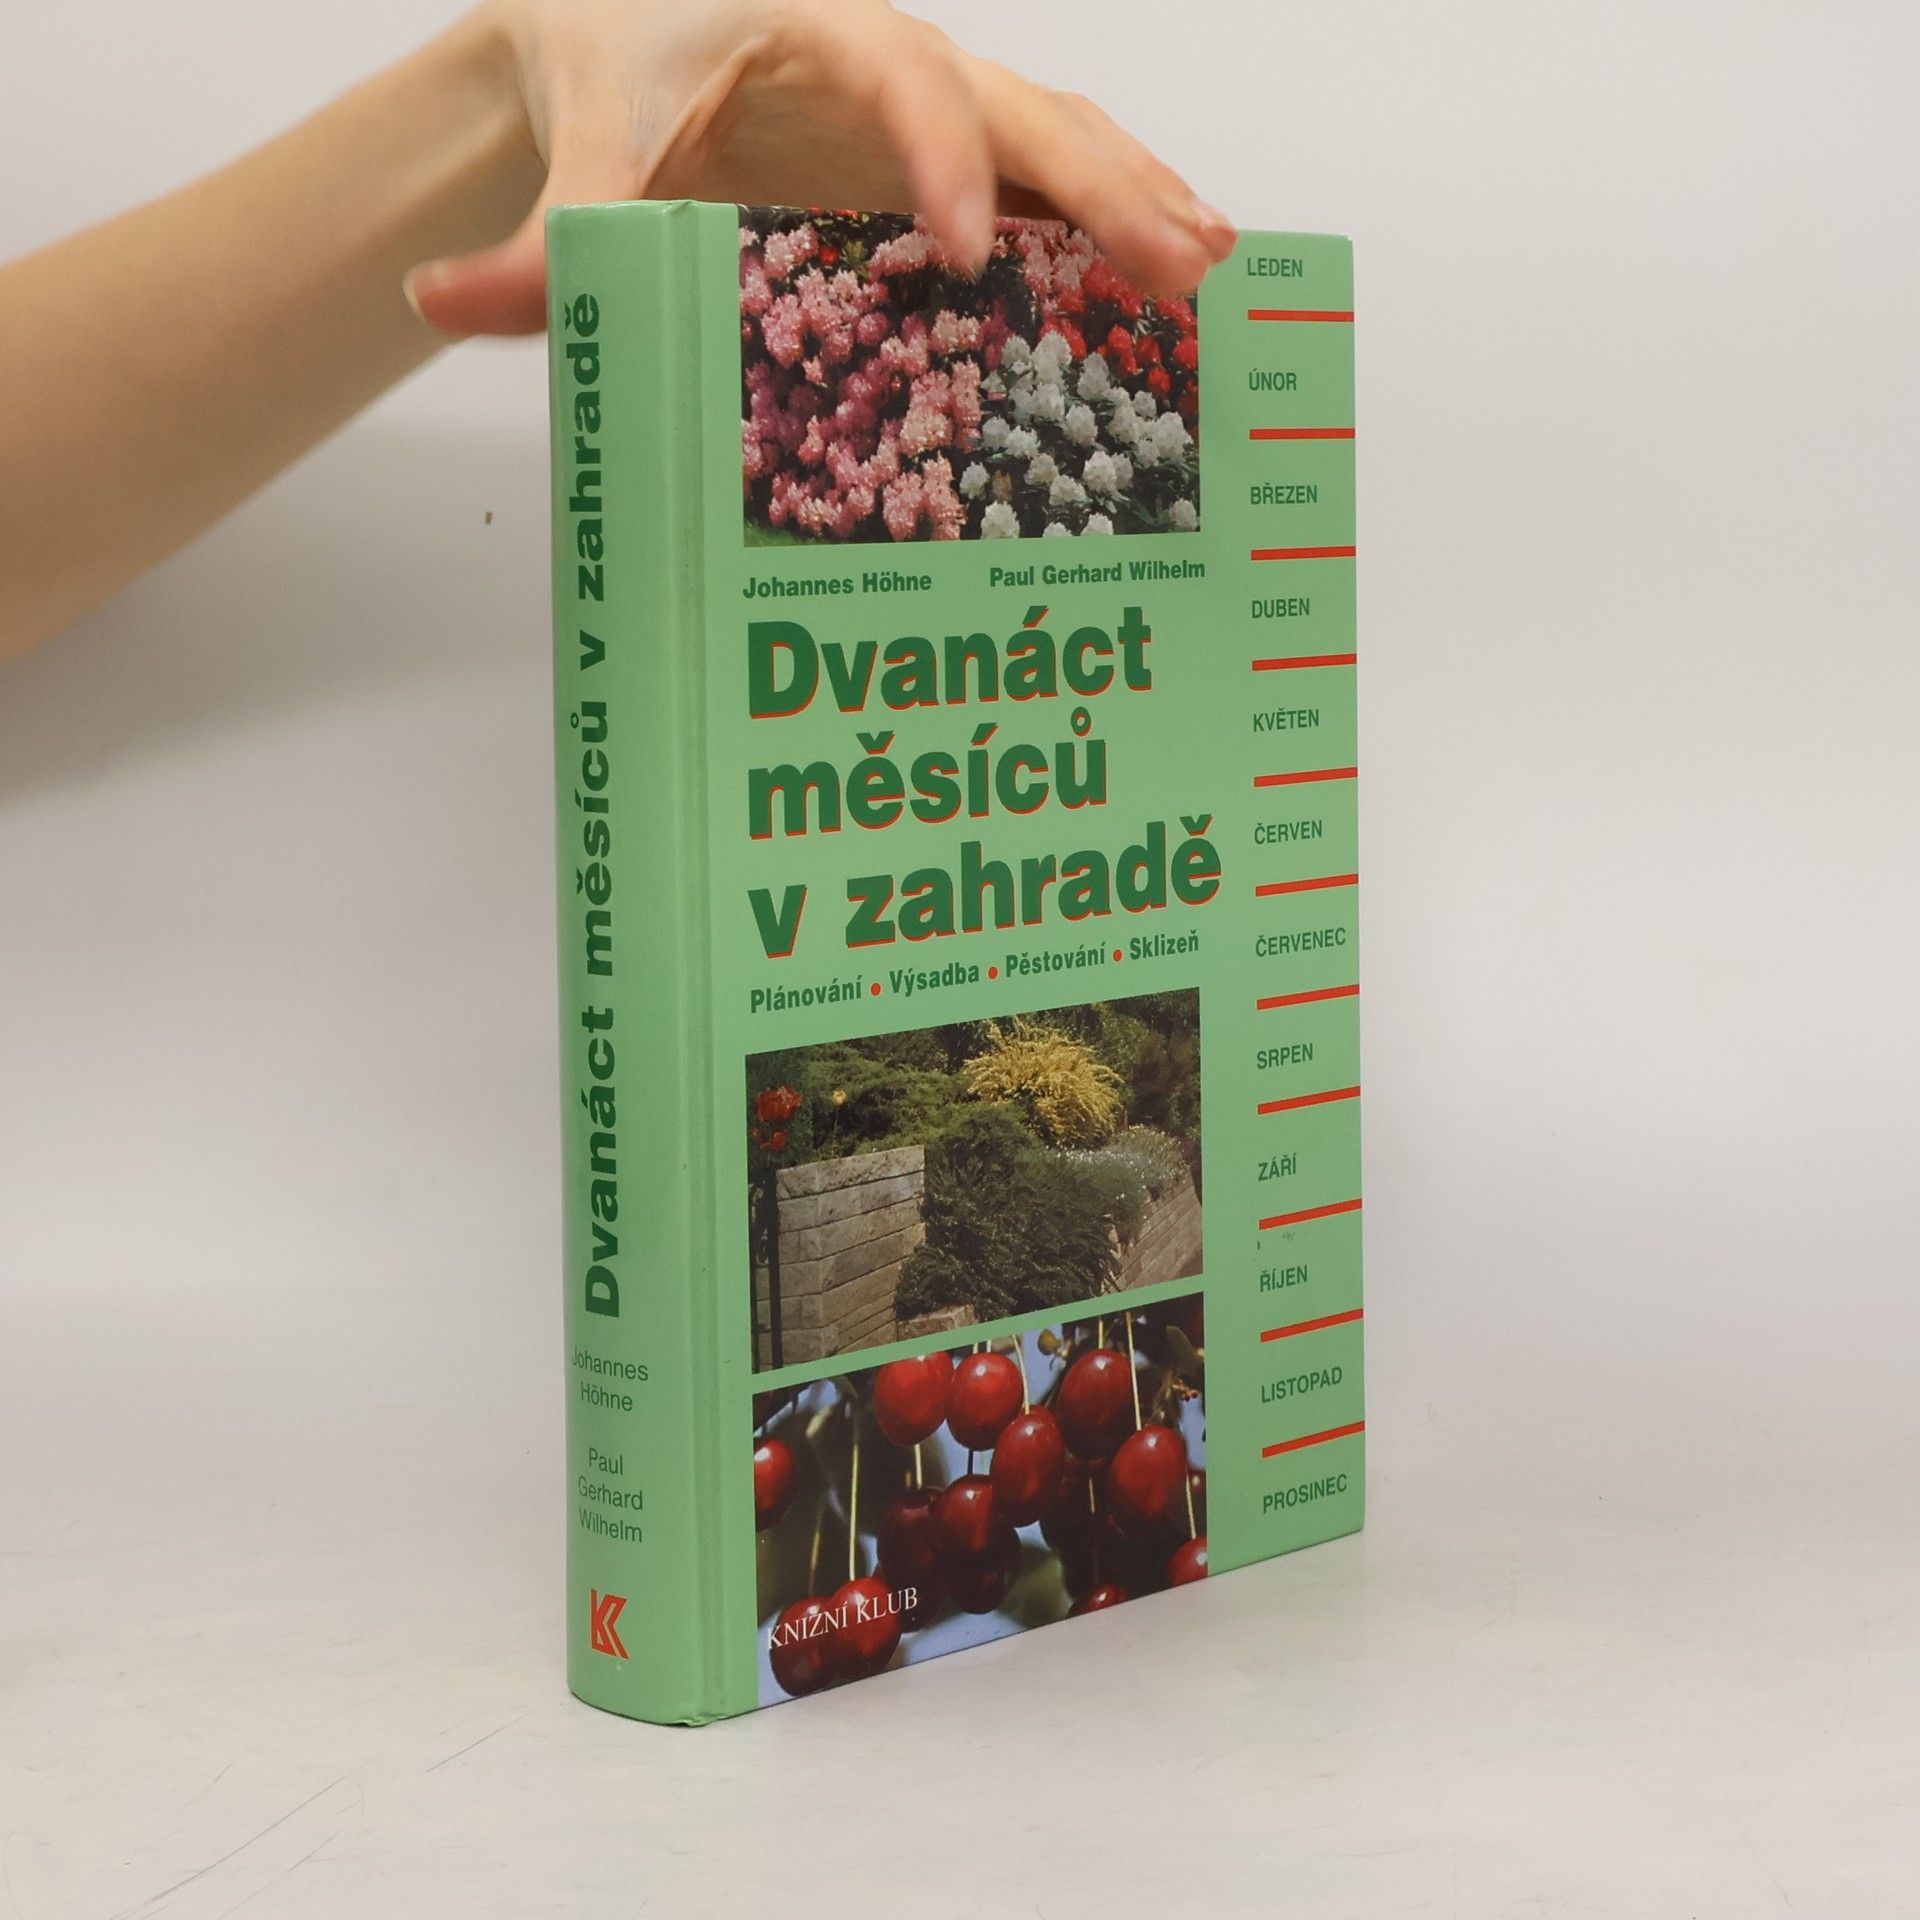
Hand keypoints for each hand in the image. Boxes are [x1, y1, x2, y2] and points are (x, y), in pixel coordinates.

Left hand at [406, 0, 1236, 335]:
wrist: (621, 30)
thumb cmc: (613, 59)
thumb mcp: (581, 138)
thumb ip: (539, 229)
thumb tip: (443, 295)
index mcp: (824, 32)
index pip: (907, 86)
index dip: (940, 163)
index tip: (961, 251)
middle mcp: (903, 64)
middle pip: (1028, 112)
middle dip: (1108, 190)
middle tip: (1181, 267)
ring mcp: (939, 112)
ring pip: (1061, 142)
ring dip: (1139, 204)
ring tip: (1215, 269)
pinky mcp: (947, 161)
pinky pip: (1045, 184)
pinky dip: (1110, 225)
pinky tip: (1172, 277)